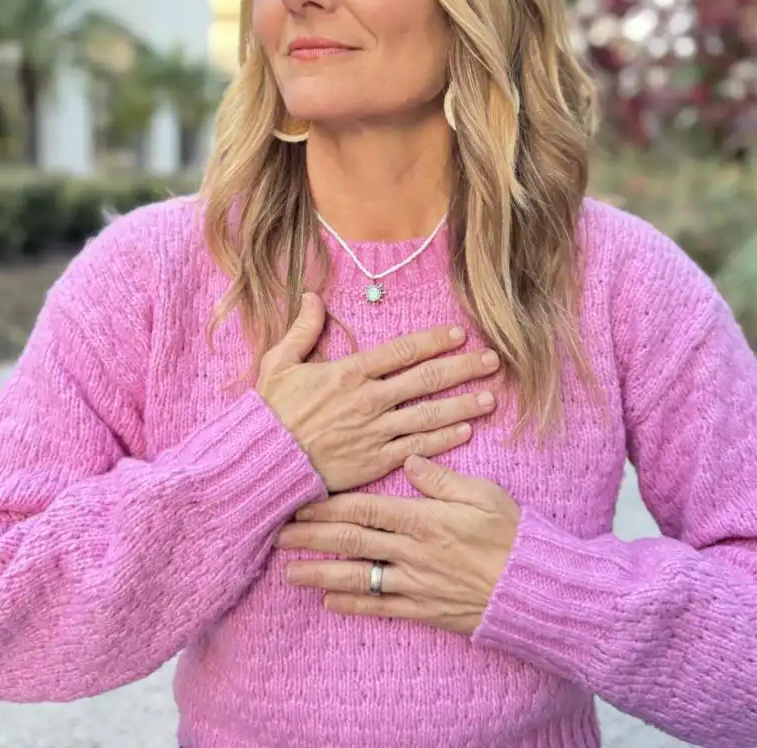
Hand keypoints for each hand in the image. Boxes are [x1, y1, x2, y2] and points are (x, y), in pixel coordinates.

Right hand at [256, 294, 499, 492]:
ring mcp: (376, 432)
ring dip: (463, 404)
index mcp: (350, 372)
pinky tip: (466, 430)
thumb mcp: (278, 362)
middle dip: (463, 368)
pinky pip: (418, 447)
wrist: (264, 461)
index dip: (434, 340)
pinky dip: (444, 439)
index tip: (458, 334)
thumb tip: (311, 296)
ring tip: (490, 397)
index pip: (403, 350)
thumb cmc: (270, 412)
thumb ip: (302, 329)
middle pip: (427, 379)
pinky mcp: (376, 461)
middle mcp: (370, 399)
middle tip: (492, 360)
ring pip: (430, 414)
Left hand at [275, 455, 520, 633]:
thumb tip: (409, 457)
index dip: (329, 506)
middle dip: (312, 538)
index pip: (366, 510)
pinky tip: (328, 601)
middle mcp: (413, 553)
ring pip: (358, 578)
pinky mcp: (424, 610)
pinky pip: (381, 608)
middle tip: (277, 533)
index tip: (301, 501)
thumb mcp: (482, 494)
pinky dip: (353, 605)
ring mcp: (416, 584)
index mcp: (424, 520)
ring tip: (289, 571)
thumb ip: (441, 478)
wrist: (534, 588)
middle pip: (352, 542)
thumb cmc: (511, 533)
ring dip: (321, 573)